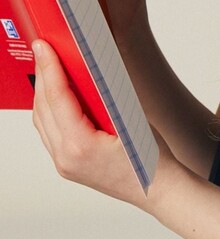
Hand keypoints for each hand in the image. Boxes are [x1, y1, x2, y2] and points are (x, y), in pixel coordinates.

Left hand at [31, 39, 180, 211]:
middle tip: (44, 50)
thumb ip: (104, 96)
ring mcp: (64, 164)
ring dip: (43, 93)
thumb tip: (87, 69)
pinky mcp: (67, 166)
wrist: (160, 192)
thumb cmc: (153, 161)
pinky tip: (57, 97)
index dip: (50, 67)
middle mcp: (66, 158)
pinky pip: (49, 133)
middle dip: (43, 76)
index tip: (44, 46)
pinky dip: (50, 111)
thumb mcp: (130, 118)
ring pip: (41, 120)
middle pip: (43, 107)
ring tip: (49, 69)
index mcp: (80, 147)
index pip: (57, 98)